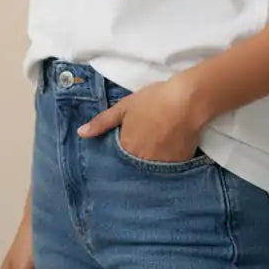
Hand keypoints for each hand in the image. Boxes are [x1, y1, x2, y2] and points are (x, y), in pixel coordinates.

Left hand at [77, 74, 202, 162]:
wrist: (186, 101)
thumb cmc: (152, 101)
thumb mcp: (123, 108)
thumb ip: (102, 123)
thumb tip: (81, 133)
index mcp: (127, 148)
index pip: (118, 159)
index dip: (121, 152)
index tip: (125, 146)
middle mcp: (143, 162)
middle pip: (135, 164)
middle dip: (136, 157)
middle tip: (144, 141)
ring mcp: (163, 165)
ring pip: (152, 167)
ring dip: (151, 159)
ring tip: (157, 143)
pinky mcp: (180, 163)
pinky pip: (169, 167)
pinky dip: (167, 159)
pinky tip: (170, 146)